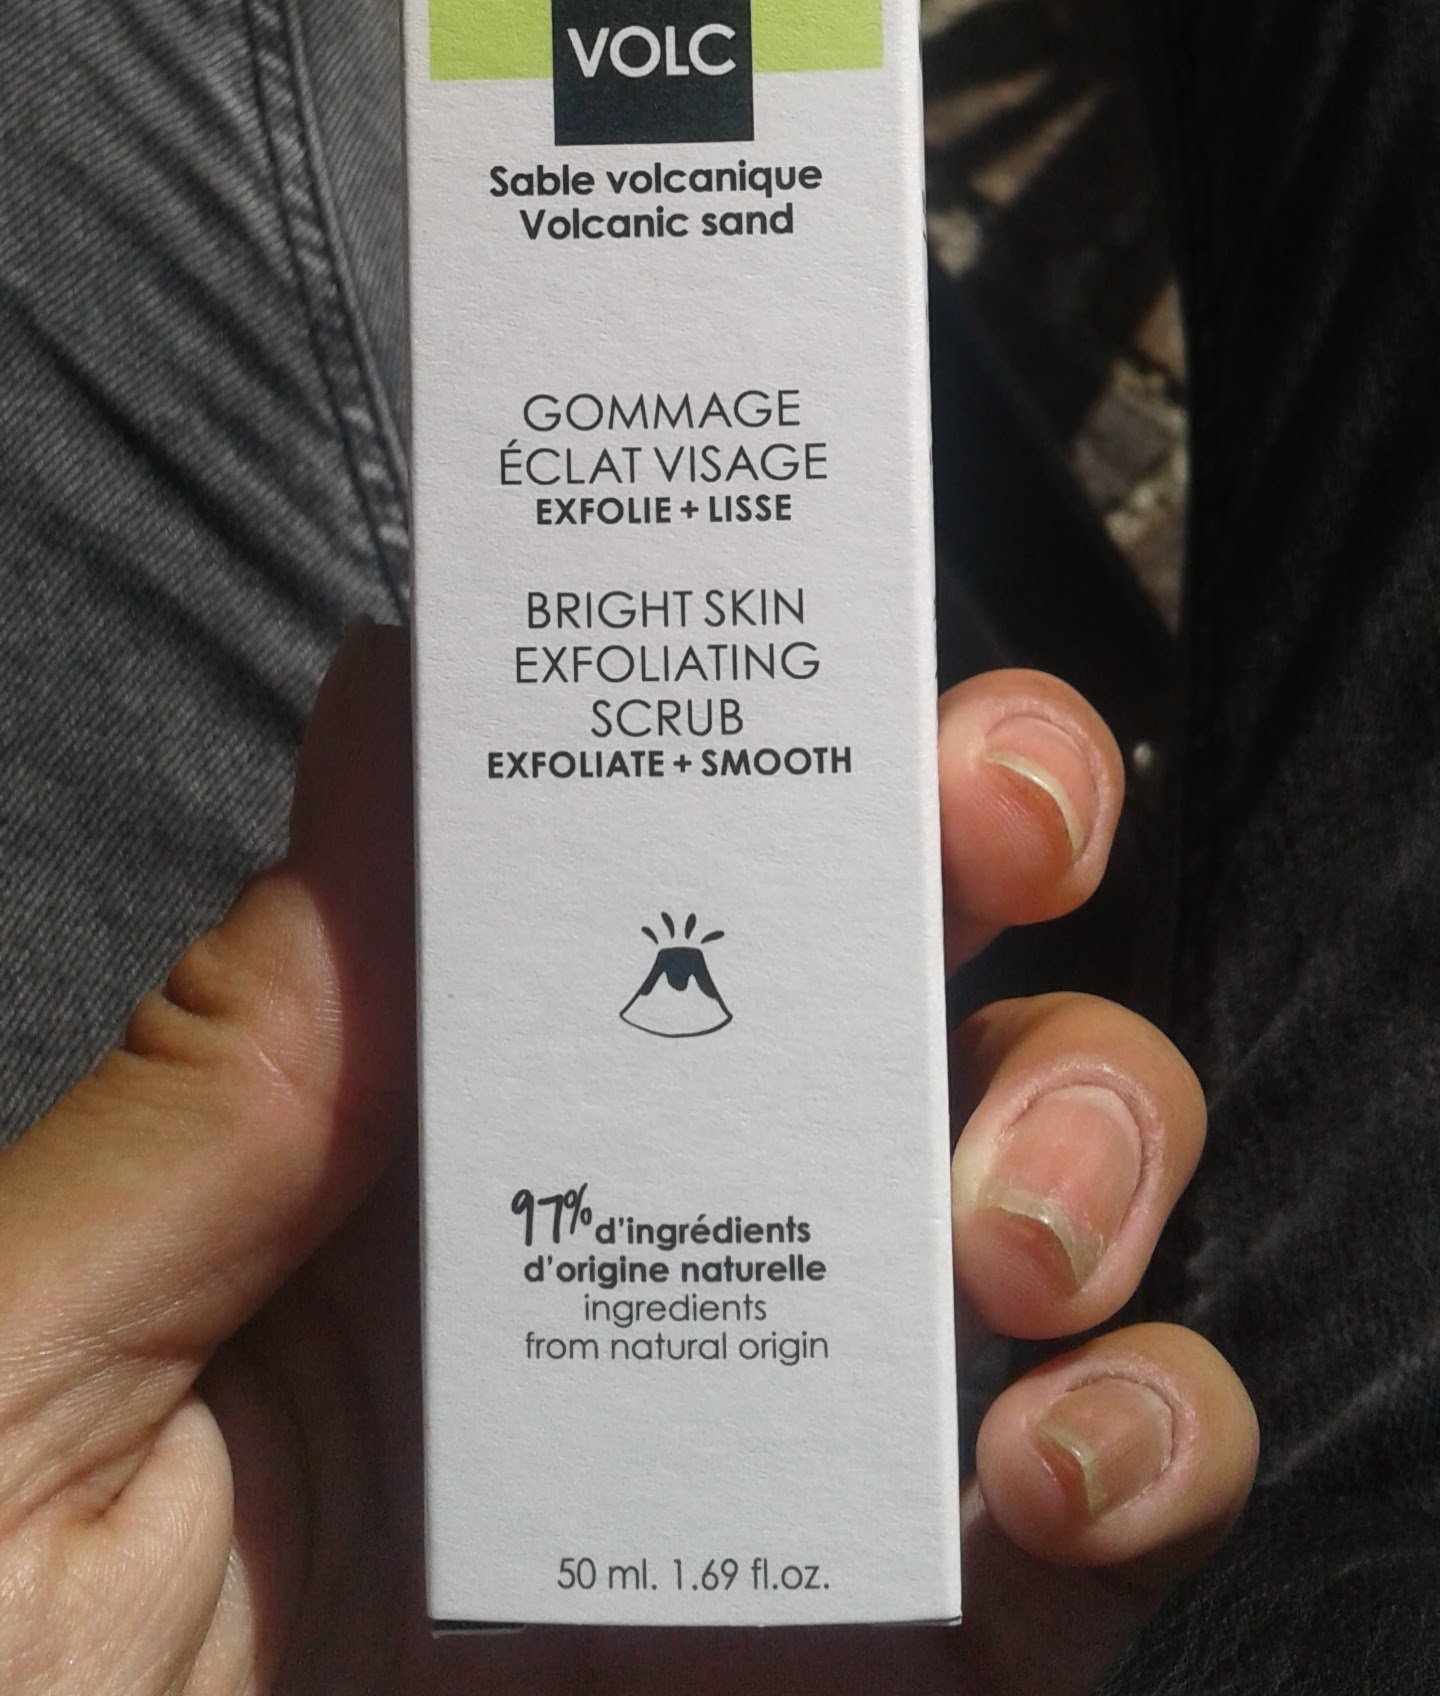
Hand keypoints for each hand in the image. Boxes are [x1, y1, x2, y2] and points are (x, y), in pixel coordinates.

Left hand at [0, 629, 1254, 1694]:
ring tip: (1010, 1239)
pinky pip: (1083, 1533)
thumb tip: (396, 719)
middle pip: (859, 978)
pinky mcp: (878, 1680)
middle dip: (983, 842)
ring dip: (1090, 1132)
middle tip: (996, 845)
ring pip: (1021, 1196)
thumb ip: (215, 1089)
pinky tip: (1048, 1479)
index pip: (591, 870)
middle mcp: (601, 1268)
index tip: (802, 641)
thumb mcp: (19, 1380)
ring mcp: (749, 1466)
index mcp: (382, 1162)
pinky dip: (1144, 1452)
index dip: (720, 722)